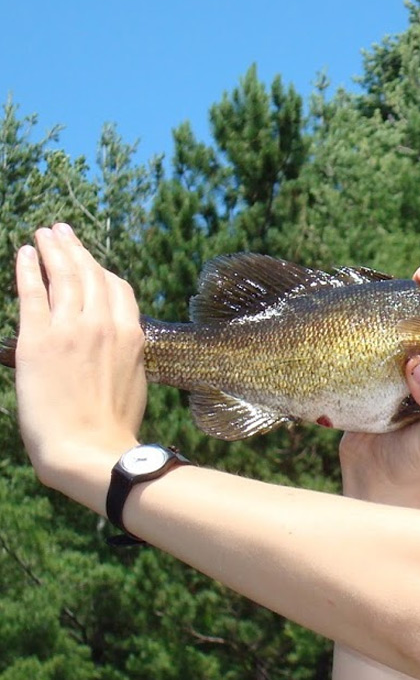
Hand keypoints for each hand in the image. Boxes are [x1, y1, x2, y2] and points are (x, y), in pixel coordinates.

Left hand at [14, 224, 145, 485]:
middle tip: (62, 231)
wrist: (89, 448)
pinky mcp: (38, 340)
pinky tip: (25, 254)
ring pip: (63, 275)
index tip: (89, 262)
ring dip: (53, 249)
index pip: (117, 288)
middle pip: (90, 274)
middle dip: (74, 249)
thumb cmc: (112, 425)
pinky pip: (32, 293)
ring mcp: (71, 329)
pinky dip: (28, 270)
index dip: (101, 270)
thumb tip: (114, 345)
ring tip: (44, 233)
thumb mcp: (133, 381)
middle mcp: (104, 324)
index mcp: (131, 335)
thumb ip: (124, 353)